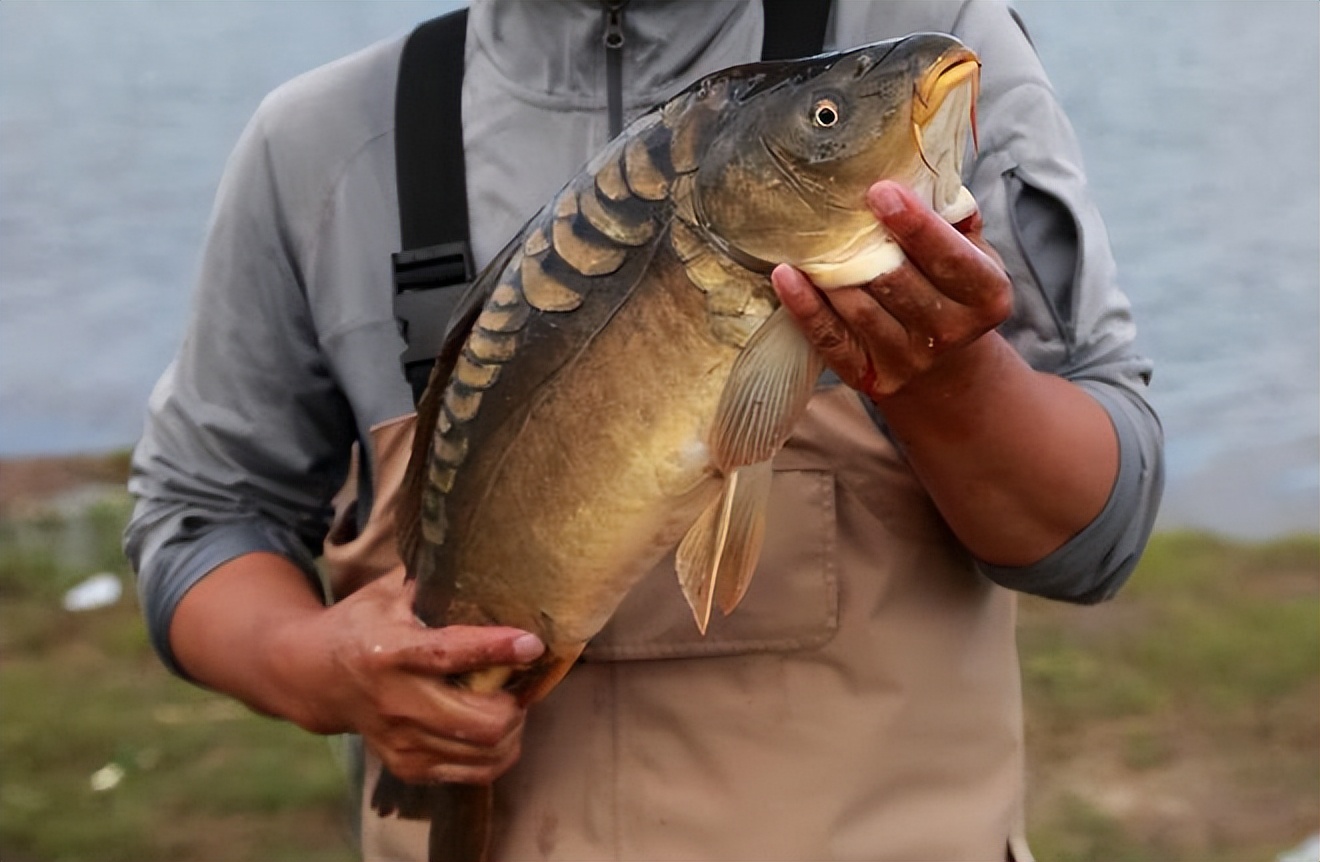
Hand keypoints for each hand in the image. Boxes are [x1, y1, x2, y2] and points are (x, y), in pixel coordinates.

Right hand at [272, 568, 544, 784]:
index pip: (449, 655)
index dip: (495, 649)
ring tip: (509, 702)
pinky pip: (474, 772)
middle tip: (519, 681)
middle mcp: (395, 702)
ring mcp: (400, 740)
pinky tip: (494, 728)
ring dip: (512, 727)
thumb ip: (430, 580)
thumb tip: (483, 555)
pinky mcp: (407, 765)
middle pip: (480, 721)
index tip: (532, 643)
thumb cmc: (363, 625)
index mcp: (390, 652)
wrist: (313, 677)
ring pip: (484, 751)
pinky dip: (497, 753)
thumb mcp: (387, 592)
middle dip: (514, 702)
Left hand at [772, 180, 1012, 399]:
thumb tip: (920, 169)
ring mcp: (909, 359)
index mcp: (987, 295)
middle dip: (866, 245)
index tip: (881, 190)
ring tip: (807, 238)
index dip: (916, 225)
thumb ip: (953, 216)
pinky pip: (830, 339)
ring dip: (831, 273)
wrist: (944, 364)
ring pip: (860, 309)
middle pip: (899, 283)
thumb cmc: (950, 287)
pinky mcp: (869, 375)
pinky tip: (785, 275)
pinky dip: (804, 307)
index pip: (950, 257)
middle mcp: (951, 332)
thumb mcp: (971, 253)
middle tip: (833, 208)